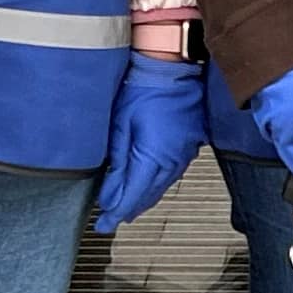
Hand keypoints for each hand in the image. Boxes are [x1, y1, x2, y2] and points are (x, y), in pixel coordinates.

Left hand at [93, 53, 208, 232]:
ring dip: (143, 200)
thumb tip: (109, 194)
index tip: (103, 224)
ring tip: (126, 209)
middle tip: (111, 220)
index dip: (116, 213)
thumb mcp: (120, 125)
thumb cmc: (144, 88)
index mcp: (154, 156)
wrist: (172, 67)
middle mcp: (172, 160)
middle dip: (128, 210)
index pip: (133, 196)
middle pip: (148, 196)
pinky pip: (171, 175)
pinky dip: (157, 186)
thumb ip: (117, 164)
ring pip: (161, 188)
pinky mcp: (189, 147)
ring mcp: (183, 155)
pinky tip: (148, 188)